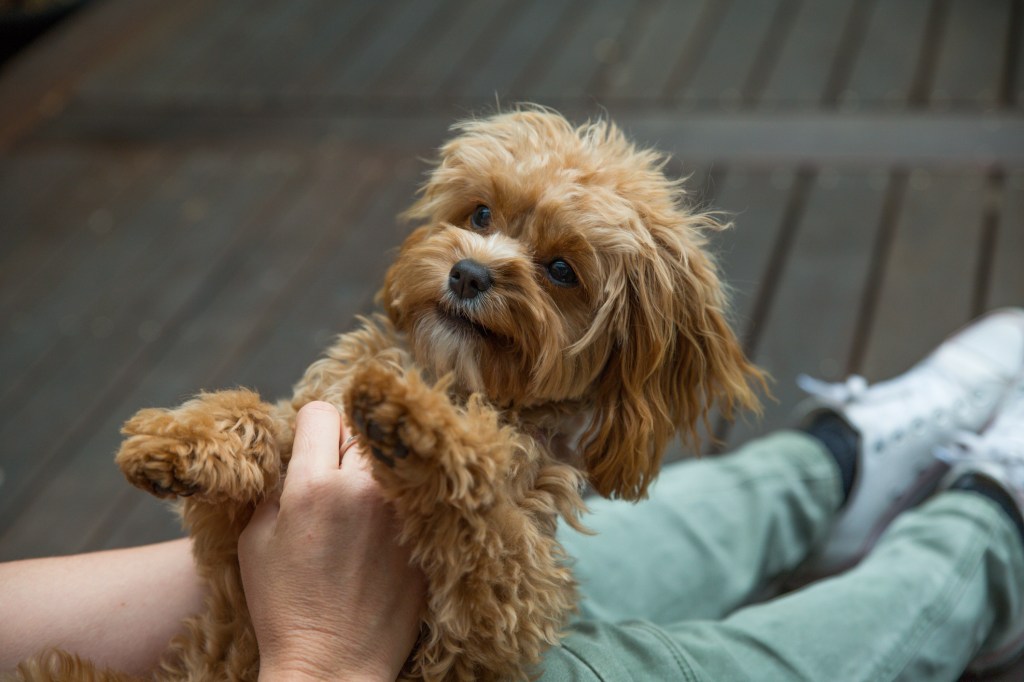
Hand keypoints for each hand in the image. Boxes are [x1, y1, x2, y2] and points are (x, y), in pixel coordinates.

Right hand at [239, 402, 424, 681]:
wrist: (333, 665)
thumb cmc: (284, 607)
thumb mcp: (255, 542)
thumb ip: (277, 487)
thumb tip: (296, 455)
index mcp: (312, 486)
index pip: (321, 412)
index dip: (311, 425)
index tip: (311, 444)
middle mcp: (361, 489)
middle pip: (361, 428)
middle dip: (344, 445)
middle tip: (336, 474)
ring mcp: (399, 511)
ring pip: (392, 457)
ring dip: (376, 468)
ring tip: (363, 499)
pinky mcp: (424, 533)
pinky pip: (415, 491)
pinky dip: (401, 497)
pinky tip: (385, 524)